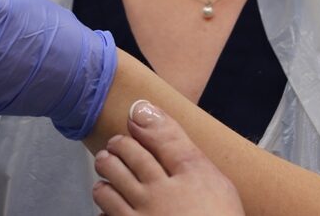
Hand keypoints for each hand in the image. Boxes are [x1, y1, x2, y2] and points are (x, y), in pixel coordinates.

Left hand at [93, 101, 244, 215]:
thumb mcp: (216, 182)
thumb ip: (181, 146)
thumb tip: (146, 113)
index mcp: (187, 175)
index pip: (160, 136)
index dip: (143, 121)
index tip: (135, 116)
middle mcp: (159, 193)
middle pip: (129, 155)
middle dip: (118, 145)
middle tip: (114, 144)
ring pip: (110, 184)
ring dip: (106, 171)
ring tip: (105, 166)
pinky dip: (104, 206)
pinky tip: (106, 202)